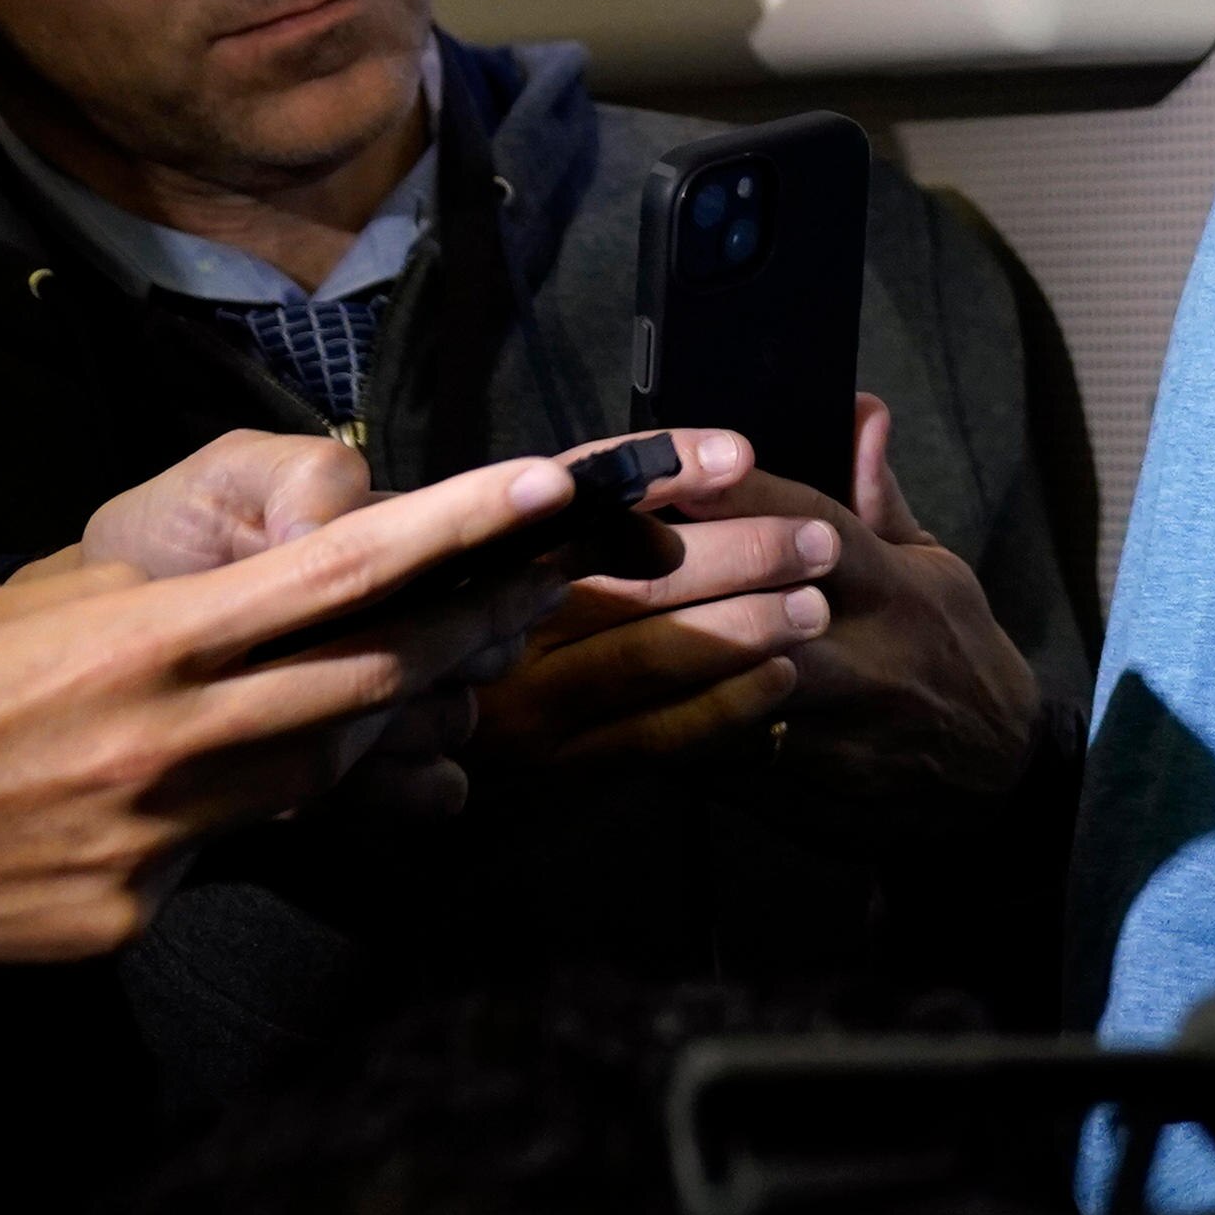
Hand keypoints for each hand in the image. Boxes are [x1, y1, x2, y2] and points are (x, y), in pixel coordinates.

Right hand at [0, 455, 608, 979]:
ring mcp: (155, 842)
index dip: (457, 531)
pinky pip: (221, 858)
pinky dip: (225, 823)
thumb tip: (246, 596)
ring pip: (310, 778)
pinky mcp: (126, 919)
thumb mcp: (18, 616)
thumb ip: (150, 610)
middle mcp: (168, 741)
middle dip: (463, 636)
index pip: (341, 575)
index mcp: (142, 645)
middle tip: (532, 594)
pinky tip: (167, 806)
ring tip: (387, 691)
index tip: (543, 491)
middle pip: (371, 682)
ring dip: (355, 733)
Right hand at [470, 425, 833, 764]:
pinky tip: (779, 674)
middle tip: (818, 542)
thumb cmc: (469, 592)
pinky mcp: (553, 761)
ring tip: (814, 607)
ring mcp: (519, 703)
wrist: (396, 705)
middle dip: (736, 556)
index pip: (585, 496)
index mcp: (487, 547)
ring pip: (646, 656)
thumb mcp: (501, 522)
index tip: (742, 456)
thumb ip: (609, 480)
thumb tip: (736, 453)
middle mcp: (494, 625)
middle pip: (629, 579)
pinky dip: (721, 703)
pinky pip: (651, 733)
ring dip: (741, 629)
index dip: (667, 470)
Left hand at [499, 400, 1051, 801]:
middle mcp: (864, 654)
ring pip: (719, 691)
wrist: (995, 780)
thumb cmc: (955, 652)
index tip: (666, 463)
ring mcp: (830, 728)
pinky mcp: (799, 787)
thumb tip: (857, 408)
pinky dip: (659, 729)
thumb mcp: (936, 566)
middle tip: (579, 546)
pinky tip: (603, 706)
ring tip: (570, 629)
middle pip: (749, 610)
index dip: (736, 494)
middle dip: (668, 581)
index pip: (810, 523)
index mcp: (895, 588)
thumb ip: (879, 496)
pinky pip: (715, 756)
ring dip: (646, 662)